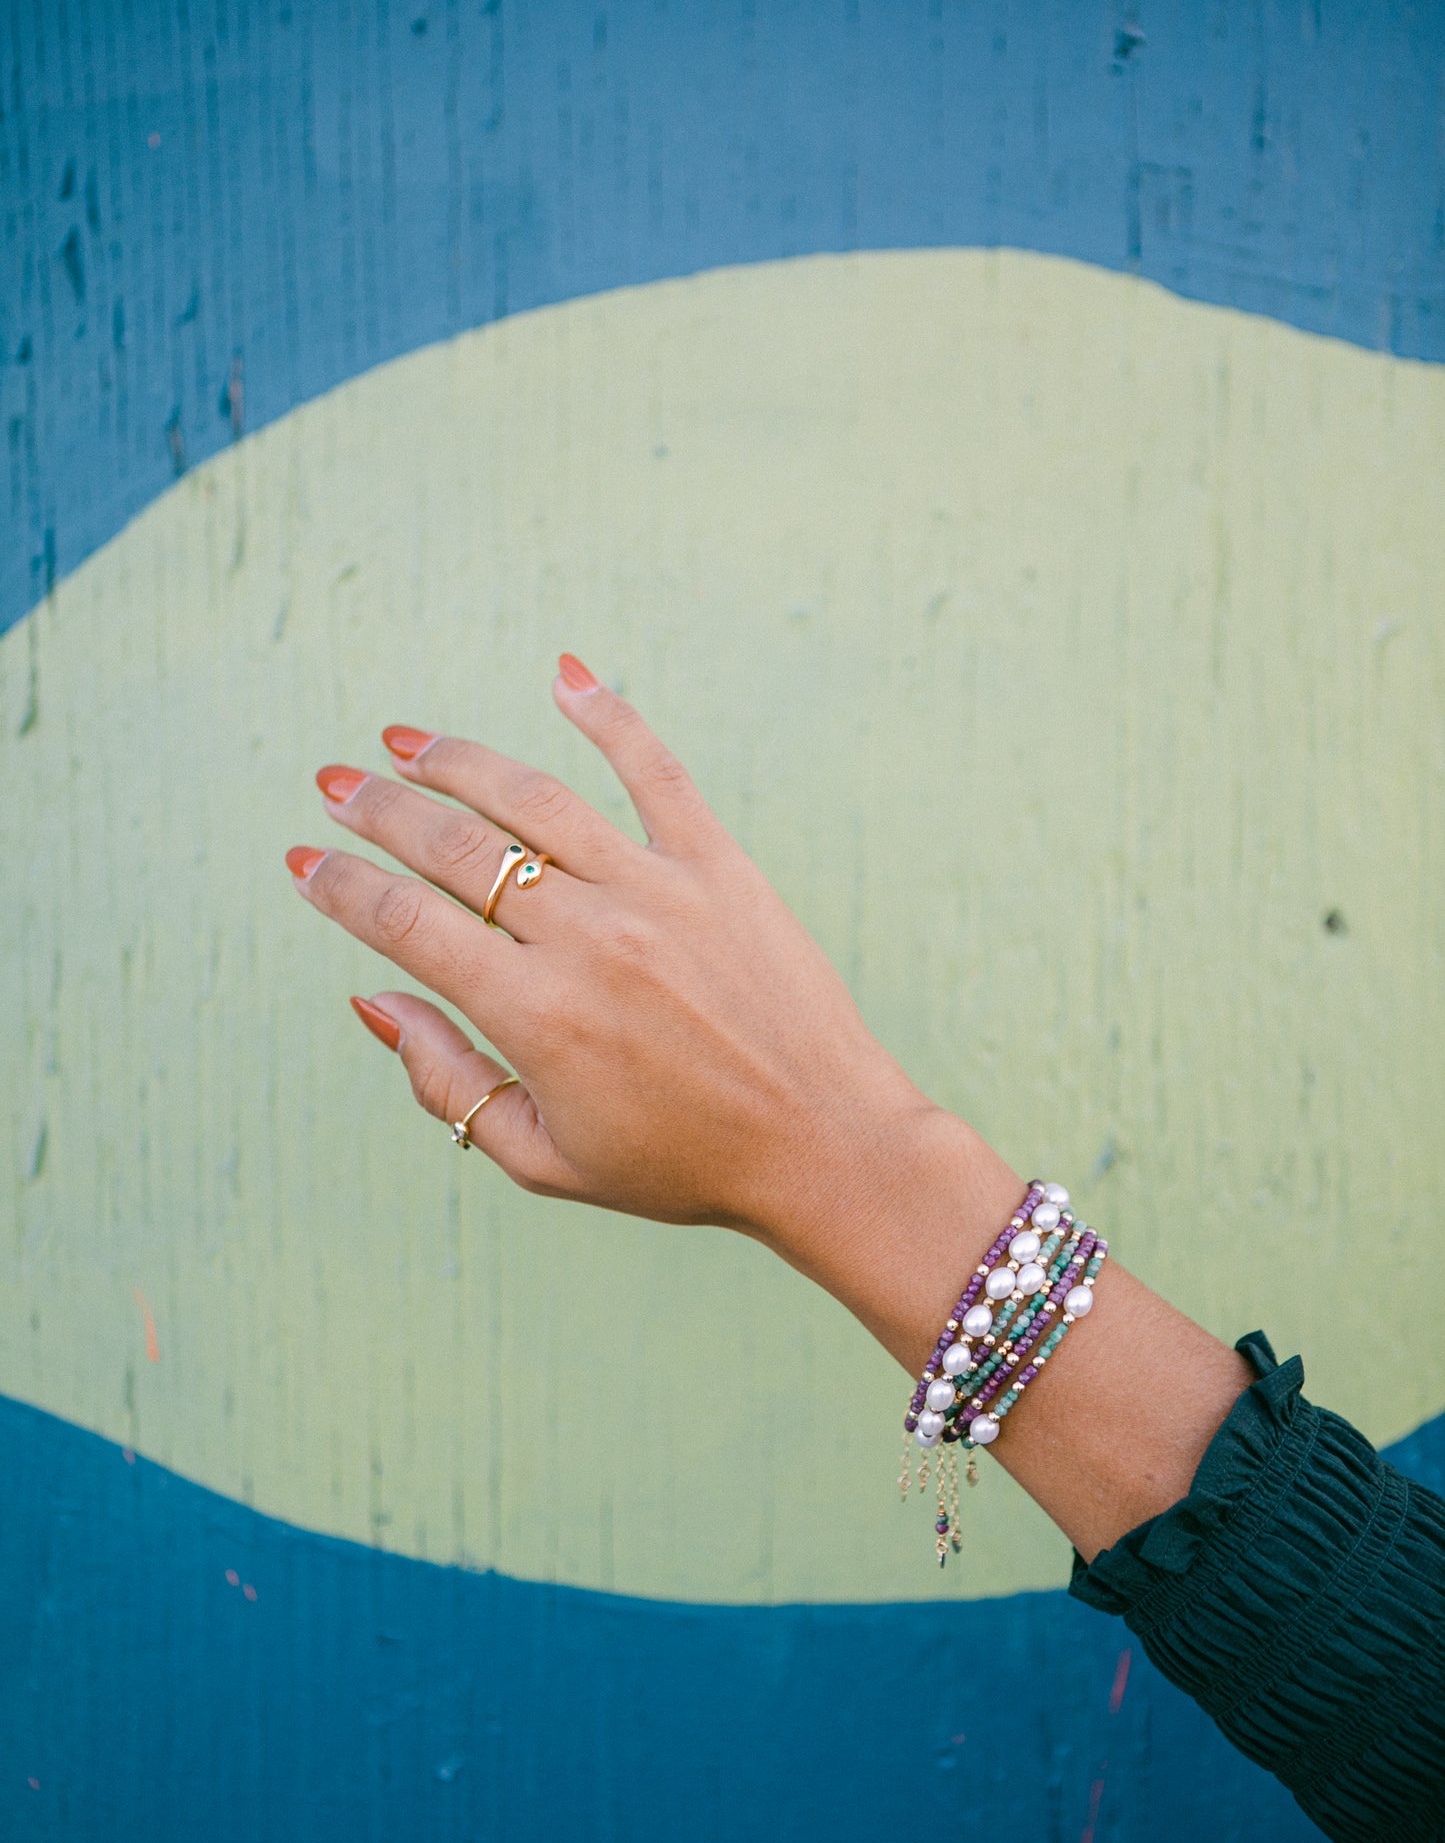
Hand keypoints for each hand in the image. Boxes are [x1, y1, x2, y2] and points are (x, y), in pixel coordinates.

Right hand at [287, 658, 973, 1311]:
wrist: (822, 1145)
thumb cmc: (680, 1167)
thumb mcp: (543, 1159)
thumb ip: (448, 1081)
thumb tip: (373, 1000)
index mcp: (534, 1017)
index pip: (405, 925)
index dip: (340, 888)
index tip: (302, 862)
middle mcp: (587, 940)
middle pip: (454, 848)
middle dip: (377, 811)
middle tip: (334, 785)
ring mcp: (657, 893)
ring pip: (534, 800)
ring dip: (457, 759)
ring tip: (407, 742)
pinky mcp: (720, 867)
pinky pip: (656, 772)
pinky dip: (608, 715)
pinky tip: (564, 675)